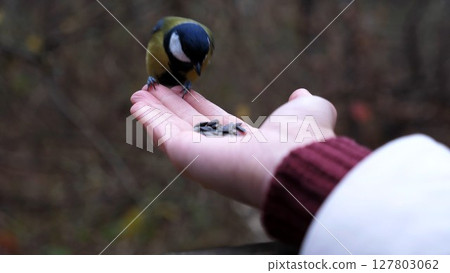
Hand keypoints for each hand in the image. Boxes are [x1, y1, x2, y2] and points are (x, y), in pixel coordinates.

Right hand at [130, 86, 336, 207]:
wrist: (293, 161)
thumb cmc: (303, 137)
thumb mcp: (309, 110)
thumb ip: (302, 102)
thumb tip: (300, 93)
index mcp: (242, 140)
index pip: (210, 118)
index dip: (194, 103)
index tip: (181, 88)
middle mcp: (219, 148)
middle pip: (186, 122)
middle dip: (169, 105)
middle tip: (153, 87)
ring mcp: (200, 154)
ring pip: (171, 127)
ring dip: (154, 110)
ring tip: (139, 92)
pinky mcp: (186, 155)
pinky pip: (162, 133)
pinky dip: (149, 118)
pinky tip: (137, 104)